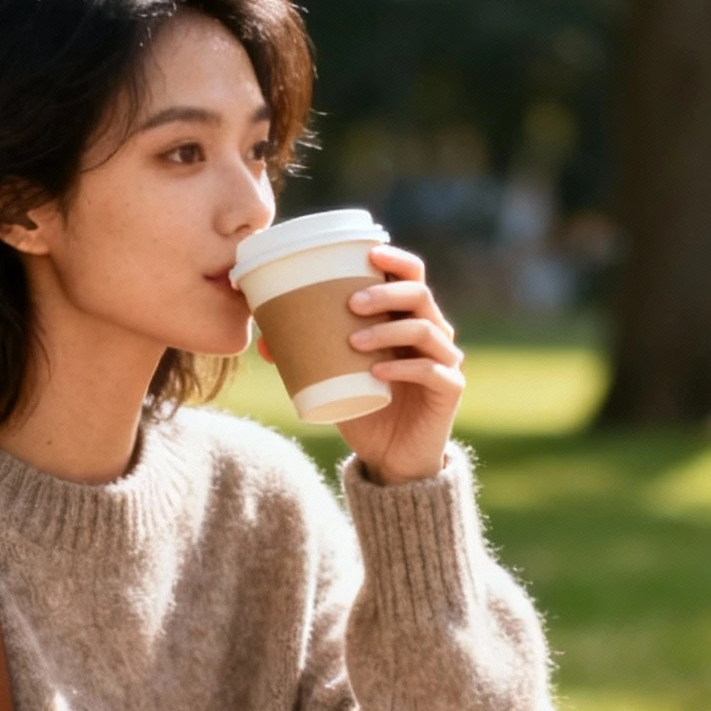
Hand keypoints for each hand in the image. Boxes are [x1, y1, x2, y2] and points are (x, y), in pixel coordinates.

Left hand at [266, 243, 462, 484]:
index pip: (411, 276)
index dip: (396, 260)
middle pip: (418, 295)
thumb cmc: (364, 409)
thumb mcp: (334, 378)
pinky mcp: (449, 389)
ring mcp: (444, 359)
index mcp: (408, 318)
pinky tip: (378, 373)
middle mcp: (432, 332)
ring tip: (354, 342)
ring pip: (424, 330)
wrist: (391, 458)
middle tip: (351, 304)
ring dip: (388, 331)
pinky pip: (432, 371)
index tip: (370, 253)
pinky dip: (404, 369)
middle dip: (385, 293)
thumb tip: (262, 343)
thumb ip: (308, 356)